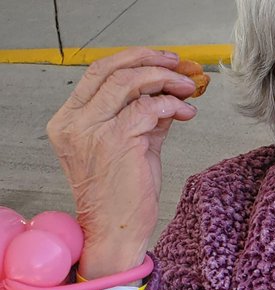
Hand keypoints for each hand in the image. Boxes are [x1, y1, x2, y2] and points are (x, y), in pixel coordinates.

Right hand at [46, 48, 199, 278]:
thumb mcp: (131, 144)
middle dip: (152, 61)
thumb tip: (169, 90)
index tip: (163, 59)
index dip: (133, 58)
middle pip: (112, 70)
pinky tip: (187, 113)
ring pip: (131, 82)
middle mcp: (75, 122)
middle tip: (180, 66)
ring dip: (166, 80)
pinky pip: (149, 107)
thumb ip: (143, 115)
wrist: (115, 231)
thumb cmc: (120, 195)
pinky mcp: (117, 140)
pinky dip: (173, 105)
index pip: (98, 73)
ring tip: (189, 89)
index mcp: (70, 120)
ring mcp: (93, 130)